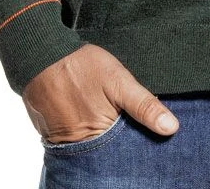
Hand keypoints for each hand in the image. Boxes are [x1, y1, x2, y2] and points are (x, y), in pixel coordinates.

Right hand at [22, 42, 178, 141]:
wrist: (38, 55)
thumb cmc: (80, 65)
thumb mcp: (118, 80)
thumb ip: (144, 105)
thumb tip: (171, 128)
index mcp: (98, 137)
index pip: (125, 154)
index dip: (138, 145)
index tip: (151, 140)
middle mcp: (78, 148)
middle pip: (107, 154)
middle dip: (120, 145)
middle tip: (125, 123)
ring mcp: (62, 143)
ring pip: (90, 148)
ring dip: (101, 139)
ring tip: (107, 119)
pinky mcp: (51, 134)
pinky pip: (73, 141)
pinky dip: (83, 133)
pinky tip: (90, 117)